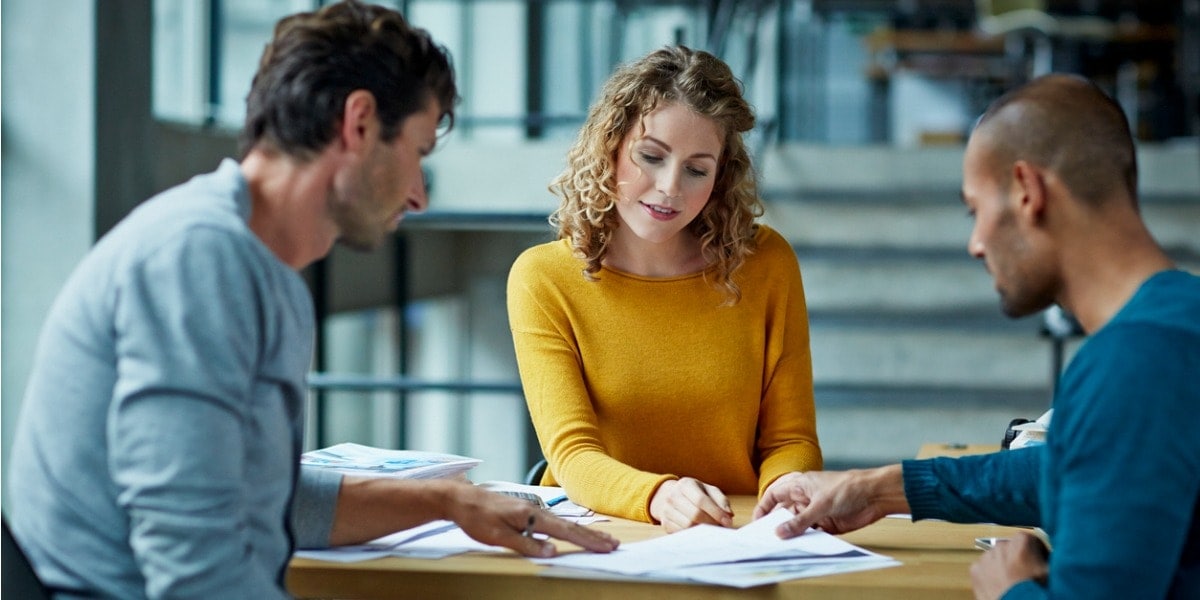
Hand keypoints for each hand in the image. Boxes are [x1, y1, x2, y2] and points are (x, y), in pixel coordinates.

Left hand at [444, 485, 618, 557]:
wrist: (460, 497)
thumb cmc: (476, 517)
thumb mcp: (497, 536)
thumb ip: (526, 544)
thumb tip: (553, 551)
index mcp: (531, 515)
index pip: (565, 532)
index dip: (587, 540)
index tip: (606, 547)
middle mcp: (535, 510)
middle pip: (569, 526)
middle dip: (592, 536)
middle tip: (613, 544)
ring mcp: (531, 509)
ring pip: (562, 523)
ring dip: (582, 533)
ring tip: (600, 539)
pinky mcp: (525, 511)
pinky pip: (552, 522)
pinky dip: (567, 528)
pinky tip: (571, 532)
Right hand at [649, 477, 732, 532]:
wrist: (672, 496)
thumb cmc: (696, 494)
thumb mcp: (709, 491)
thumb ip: (721, 501)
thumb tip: (728, 516)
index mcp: (685, 484)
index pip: (701, 500)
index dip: (716, 513)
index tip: (727, 522)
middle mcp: (673, 496)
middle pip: (694, 515)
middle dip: (711, 523)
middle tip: (721, 528)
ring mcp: (667, 510)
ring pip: (687, 526)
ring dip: (703, 530)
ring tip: (712, 529)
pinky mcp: (665, 523)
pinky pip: (681, 533)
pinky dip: (693, 535)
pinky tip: (700, 531)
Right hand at [753, 466, 907, 537]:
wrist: (875, 495)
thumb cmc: (848, 487)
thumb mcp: (820, 504)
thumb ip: (800, 520)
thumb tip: (780, 532)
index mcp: (799, 486)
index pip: (774, 495)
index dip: (764, 507)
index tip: (757, 522)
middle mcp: (805, 499)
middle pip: (784, 513)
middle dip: (776, 525)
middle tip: (767, 539)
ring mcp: (816, 512)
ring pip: (797, 525)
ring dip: (792, 535)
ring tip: (783, 547)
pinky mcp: (827, 524)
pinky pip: (812, 534)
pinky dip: (807, 540)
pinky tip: (803, 547)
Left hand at [970, 532, 1048, 599]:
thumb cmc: (1034, 591)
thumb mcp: (1049, 572)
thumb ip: (1049, 559)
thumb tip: (1054, 556)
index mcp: (1022, 541)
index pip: (1031, 541)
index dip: (1037, 552)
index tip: (1040, 562)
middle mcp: (1001, 545)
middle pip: (1012, 548)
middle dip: (1018, 558)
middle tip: (1025, 575)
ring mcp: (986, 557)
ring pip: (996, 558)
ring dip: (1003, 566)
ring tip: (1012, 582)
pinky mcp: (976, 570)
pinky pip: (984, 569)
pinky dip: (990, 576)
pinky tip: (1001, 586)